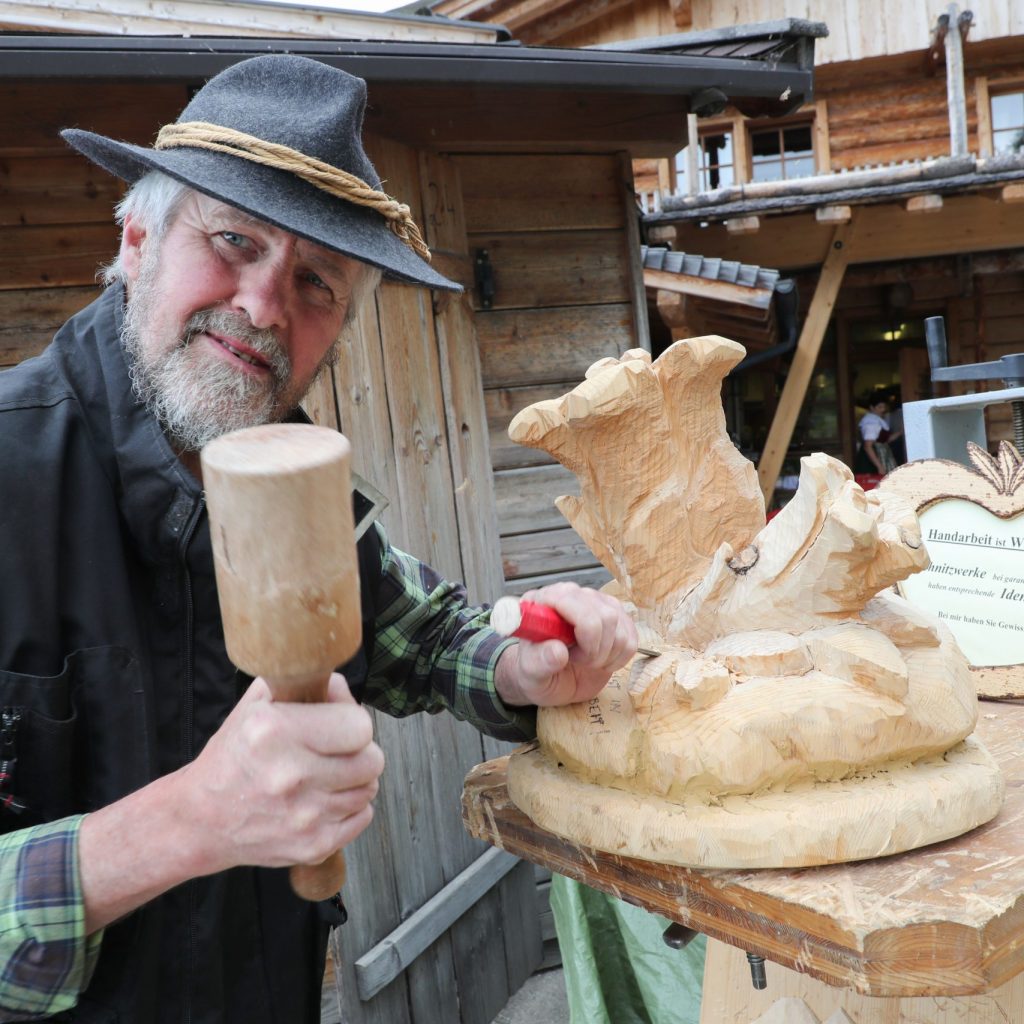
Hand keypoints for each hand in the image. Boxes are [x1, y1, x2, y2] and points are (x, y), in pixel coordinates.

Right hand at [177, 673, 383, 873]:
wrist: (201, 820)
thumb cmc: (232, 760)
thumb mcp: (255, 707)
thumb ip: (301, 684)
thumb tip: (340, 687)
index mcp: (274, 732)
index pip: (359, 726)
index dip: (353, 720)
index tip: (340, 723)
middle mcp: (290, 775)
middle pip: (372, 760)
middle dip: (360, 750)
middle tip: (338, 750)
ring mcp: (304, 816)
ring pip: (369, 788)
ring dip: (354, 779)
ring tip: (327, 774)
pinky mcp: (313, 846)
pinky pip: (363, 816)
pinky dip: (350, 807)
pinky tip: (324, 799)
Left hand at [494, 583, 636, 707]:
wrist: (551, 680)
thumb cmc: (536, 672)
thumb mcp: (530, 672)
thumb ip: (539, 661)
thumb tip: (558, 651)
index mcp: (545, 599)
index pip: (575, 602)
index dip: (583, 634)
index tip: (571, 655)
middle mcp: (573, 594)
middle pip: (605, 616)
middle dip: (595, 649)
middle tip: (579, 661)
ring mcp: (597, 603)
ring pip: (620, 625)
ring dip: (607, 654)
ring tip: (587, 661)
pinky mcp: (616, 617)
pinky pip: (631, 637)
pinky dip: (620, 657)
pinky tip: (602, 661)